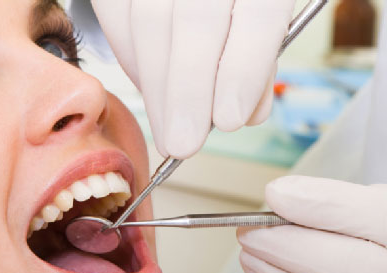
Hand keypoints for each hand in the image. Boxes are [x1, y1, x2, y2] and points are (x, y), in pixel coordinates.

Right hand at [91, 0, 295, 157]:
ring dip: (157, 89)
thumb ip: (259, 61)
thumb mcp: (268, 15)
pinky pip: (118, 15)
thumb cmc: (240, 1)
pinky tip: (150, 90)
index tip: (230, 120)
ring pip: (149, 23)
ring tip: (168, 132)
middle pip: (196, 22)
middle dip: (188, 93)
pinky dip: (131, 60)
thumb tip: (243, 115)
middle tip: (184, 143)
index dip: (243, 71)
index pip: (258, 15)